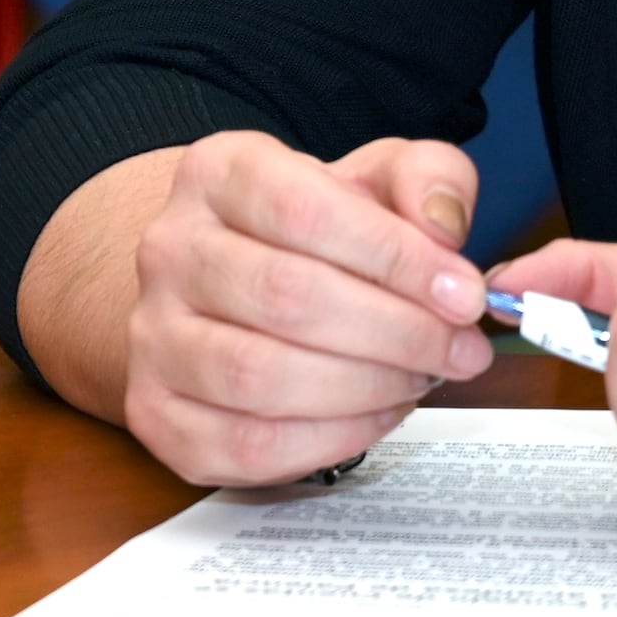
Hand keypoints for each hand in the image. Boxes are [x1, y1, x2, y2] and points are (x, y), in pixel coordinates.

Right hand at [112, 132, 495, 487]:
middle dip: (397, 332)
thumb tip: (442, 228)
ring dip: (366, 387)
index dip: (396, 257)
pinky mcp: (157, 415)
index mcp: (218, 173)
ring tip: (419, 379)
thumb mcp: (374, 181)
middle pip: (285, 295)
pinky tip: (375, 414)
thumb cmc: (311, 236)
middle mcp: (169, 249)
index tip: (463, 293)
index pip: (304, 208)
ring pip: (260, 376)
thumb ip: (427, 179)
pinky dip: (330, 439)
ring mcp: (152, 336)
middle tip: (461, 351)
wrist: (224, 287)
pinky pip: (247, 444)